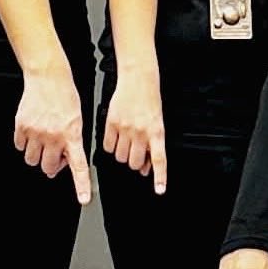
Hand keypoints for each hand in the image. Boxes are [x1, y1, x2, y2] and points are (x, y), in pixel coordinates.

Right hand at [14, 66, 93, 205]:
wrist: (48, 77)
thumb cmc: (65, 97)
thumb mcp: (77, 120)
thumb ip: (71, 142)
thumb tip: (60, 163)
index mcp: (71, 135)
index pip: (78, 165)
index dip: (81, 184)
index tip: (83, 199)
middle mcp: (54, 136)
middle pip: (47, 167)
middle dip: (50, 164)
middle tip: (54, 151)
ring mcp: (36, 132)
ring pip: (32, 160)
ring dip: (37, 154)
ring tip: (43, 140)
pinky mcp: (21, 127)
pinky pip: (19, 146)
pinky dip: (24, 142)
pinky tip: (32, 130)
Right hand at [102, 66, 168, 193]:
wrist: (138, 78)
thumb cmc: (149, 100)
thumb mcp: (157, 123)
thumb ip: (152, 144)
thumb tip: (146, 166)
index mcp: (157, 131)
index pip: (160, 159)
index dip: (160, 176)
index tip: (159, 190)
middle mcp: (141, 131)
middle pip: (134, 162)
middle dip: (135, 162)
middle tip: (136, 153)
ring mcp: (125, 128)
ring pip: (120, 157)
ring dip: (122, 155)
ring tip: (126, 144)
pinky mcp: (111, 123)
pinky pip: (108, 146)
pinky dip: (110, 146)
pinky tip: (115, 138)